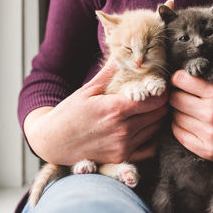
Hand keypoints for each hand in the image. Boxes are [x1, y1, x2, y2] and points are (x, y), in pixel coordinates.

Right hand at [24, 60, 167, 165]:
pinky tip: (143, 128)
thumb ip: (109, 73)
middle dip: (160, 104)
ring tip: (148, 110)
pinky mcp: (121, 158)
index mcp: (116, 109)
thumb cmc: (68, 114)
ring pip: (156, 129)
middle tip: (154, 97)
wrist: (52, 142)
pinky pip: (149, 148)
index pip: (155, 100)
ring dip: (156, 119)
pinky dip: (151, 138)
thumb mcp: (87, 90)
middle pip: (159, 114)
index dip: (161, 92)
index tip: (157, 87)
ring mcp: (123, 146)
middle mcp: (123, 130)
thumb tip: (122, 54)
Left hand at [169, 53, 212, 165]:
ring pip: (175, 117)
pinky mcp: (206, 150)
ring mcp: (208, 134)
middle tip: (185, 96)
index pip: (181, 80)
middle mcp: (212, 114)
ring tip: (190, 111)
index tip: (182, 80)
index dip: (179, 78)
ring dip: (179, 113)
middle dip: (178, 95)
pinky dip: (180, 128)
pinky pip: (178, 135)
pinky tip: (190, 124)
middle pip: (175, 99)